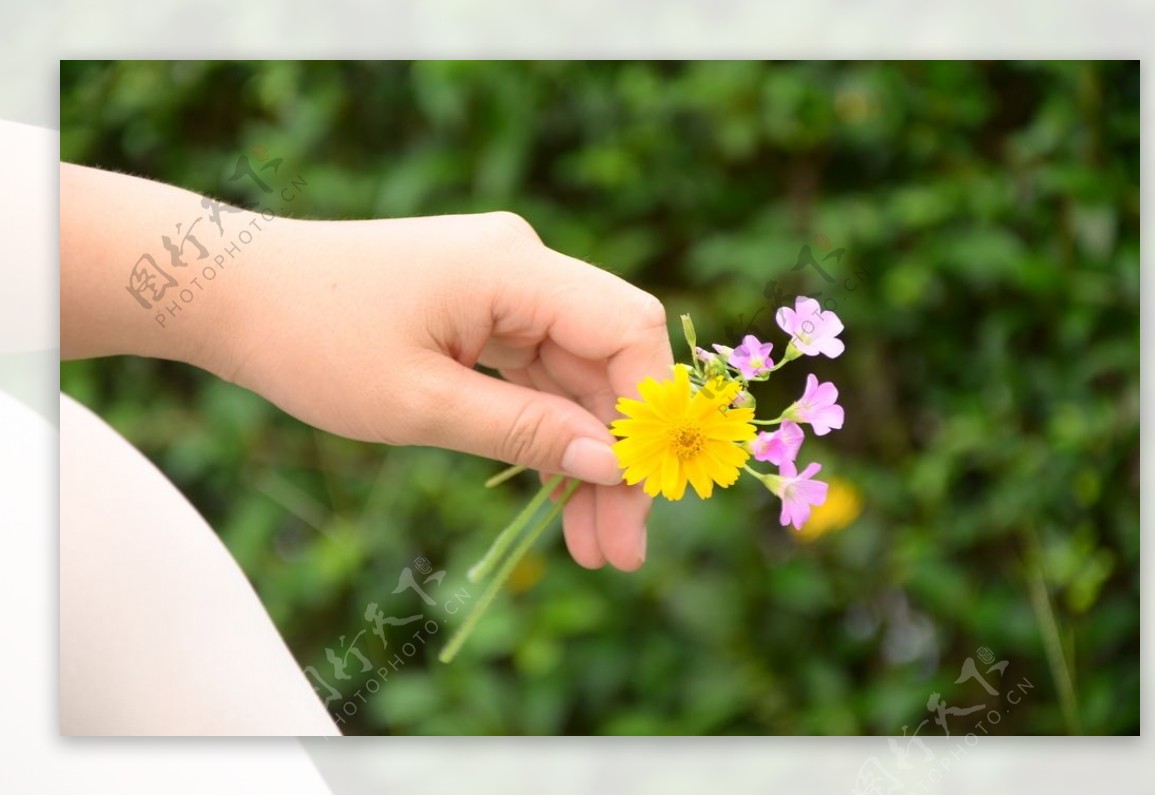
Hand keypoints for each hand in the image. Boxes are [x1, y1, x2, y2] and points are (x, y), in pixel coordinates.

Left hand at [207, 212, 672, 570]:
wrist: (232, 296)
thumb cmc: (312, 342)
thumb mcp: (420, 403)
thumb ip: (524, 432)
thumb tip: (612, 466)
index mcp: (515, 267)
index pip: (626, 329)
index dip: (648, 413)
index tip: (644, 494)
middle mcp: (524, 266)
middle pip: (608, 363)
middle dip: (619, 457)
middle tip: (622, 550)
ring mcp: (505, 287)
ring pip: (577, 378)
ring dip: (586, 456)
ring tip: (593, 547)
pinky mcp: (485, 311)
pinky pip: (538, 376)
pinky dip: (548, 433)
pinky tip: (559, 497)